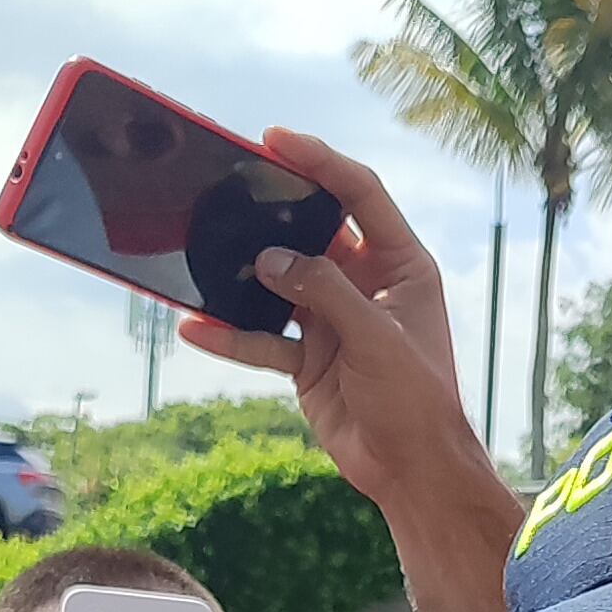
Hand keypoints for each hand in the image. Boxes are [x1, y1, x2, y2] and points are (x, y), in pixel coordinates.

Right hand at [185, 132, 501, 525]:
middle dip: (270, 209)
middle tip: (225, 182)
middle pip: (311, 231)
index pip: (359, 194)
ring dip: (242, 271)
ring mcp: (333, 320)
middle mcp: (366, 284)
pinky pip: (261, 339)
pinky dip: (230, 336)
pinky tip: (194, 330)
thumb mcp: (375, 337)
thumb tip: (268, 259)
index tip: (275, 140)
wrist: (413, 472)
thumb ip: (324, 290)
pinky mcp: (308, 359)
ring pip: (278, 282)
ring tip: (200, 249)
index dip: (320, 162)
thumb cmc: (417, 401)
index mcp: (400, 265)